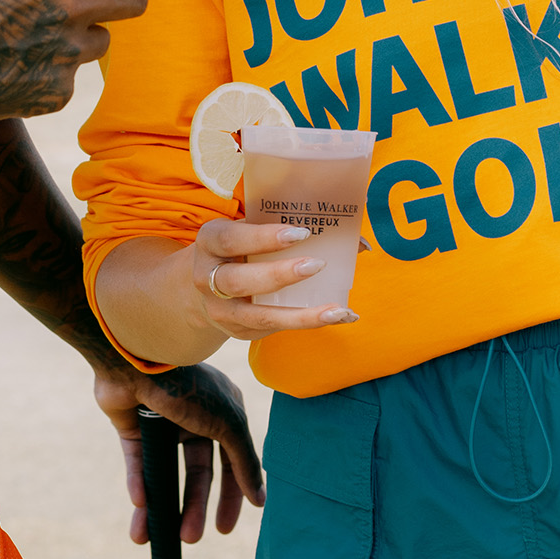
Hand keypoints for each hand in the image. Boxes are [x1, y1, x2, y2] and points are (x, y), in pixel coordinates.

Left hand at [94, 361, 263, 546]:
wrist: (135, 360)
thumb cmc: (188, 387)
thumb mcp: (227, 424)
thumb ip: (244, 461)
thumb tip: (260, 499)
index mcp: (223, 412)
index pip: (231, 461)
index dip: (231, 494)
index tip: (225, 527)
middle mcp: (194, 418)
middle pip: (198, 473)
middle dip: (194, 507)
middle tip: (191, 538)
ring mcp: (163, 422)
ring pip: (165, 472)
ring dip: (162, 505)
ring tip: (159, 536)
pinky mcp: (132, 426)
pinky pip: (138, 462)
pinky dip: (139, 482)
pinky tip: (141, 505)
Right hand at [182, 217, 358, 344]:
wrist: (200, 288)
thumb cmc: (239, 248)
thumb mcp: (249, 230)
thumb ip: (291, 227)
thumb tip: (359, 242)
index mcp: (210, 242)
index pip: (232, 239)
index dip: (263, 237)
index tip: (300, 232)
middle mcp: (206, 278)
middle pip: (239, 281)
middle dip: (279, 274)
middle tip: (317, 264)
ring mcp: (221, 310)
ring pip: (259, 316)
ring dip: (301, 315)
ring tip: (338, 310)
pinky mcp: (238, 331)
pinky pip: (274, 330)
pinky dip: (308, 324)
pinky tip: (338, 317)